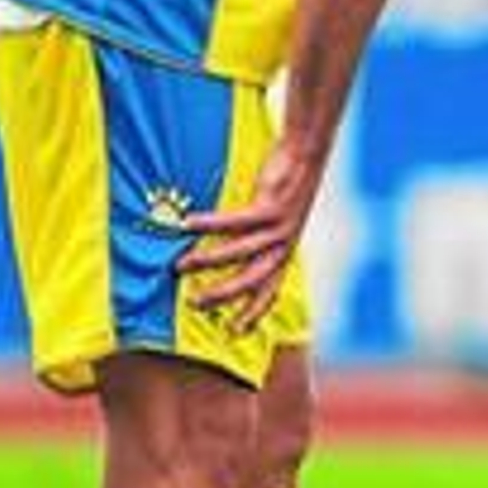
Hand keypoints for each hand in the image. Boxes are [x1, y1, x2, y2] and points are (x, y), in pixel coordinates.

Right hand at [177, 142, 323, 331]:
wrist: (307, 156)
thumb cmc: (284, 190)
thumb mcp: (273, 222)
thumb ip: (253, 240)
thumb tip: (223, 254)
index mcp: (284, 253)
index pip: (270, 291)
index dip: (254, 313)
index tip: (234, 331)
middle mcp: (284, 245)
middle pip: (253, 280)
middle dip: (223, 295)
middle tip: (193, 303)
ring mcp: (280, 226)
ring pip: (240, 251)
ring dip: (208, 260)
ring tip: (180, 265)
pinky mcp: (272, 206)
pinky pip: (236, 220)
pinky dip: (210, 224)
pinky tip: (188, 224)